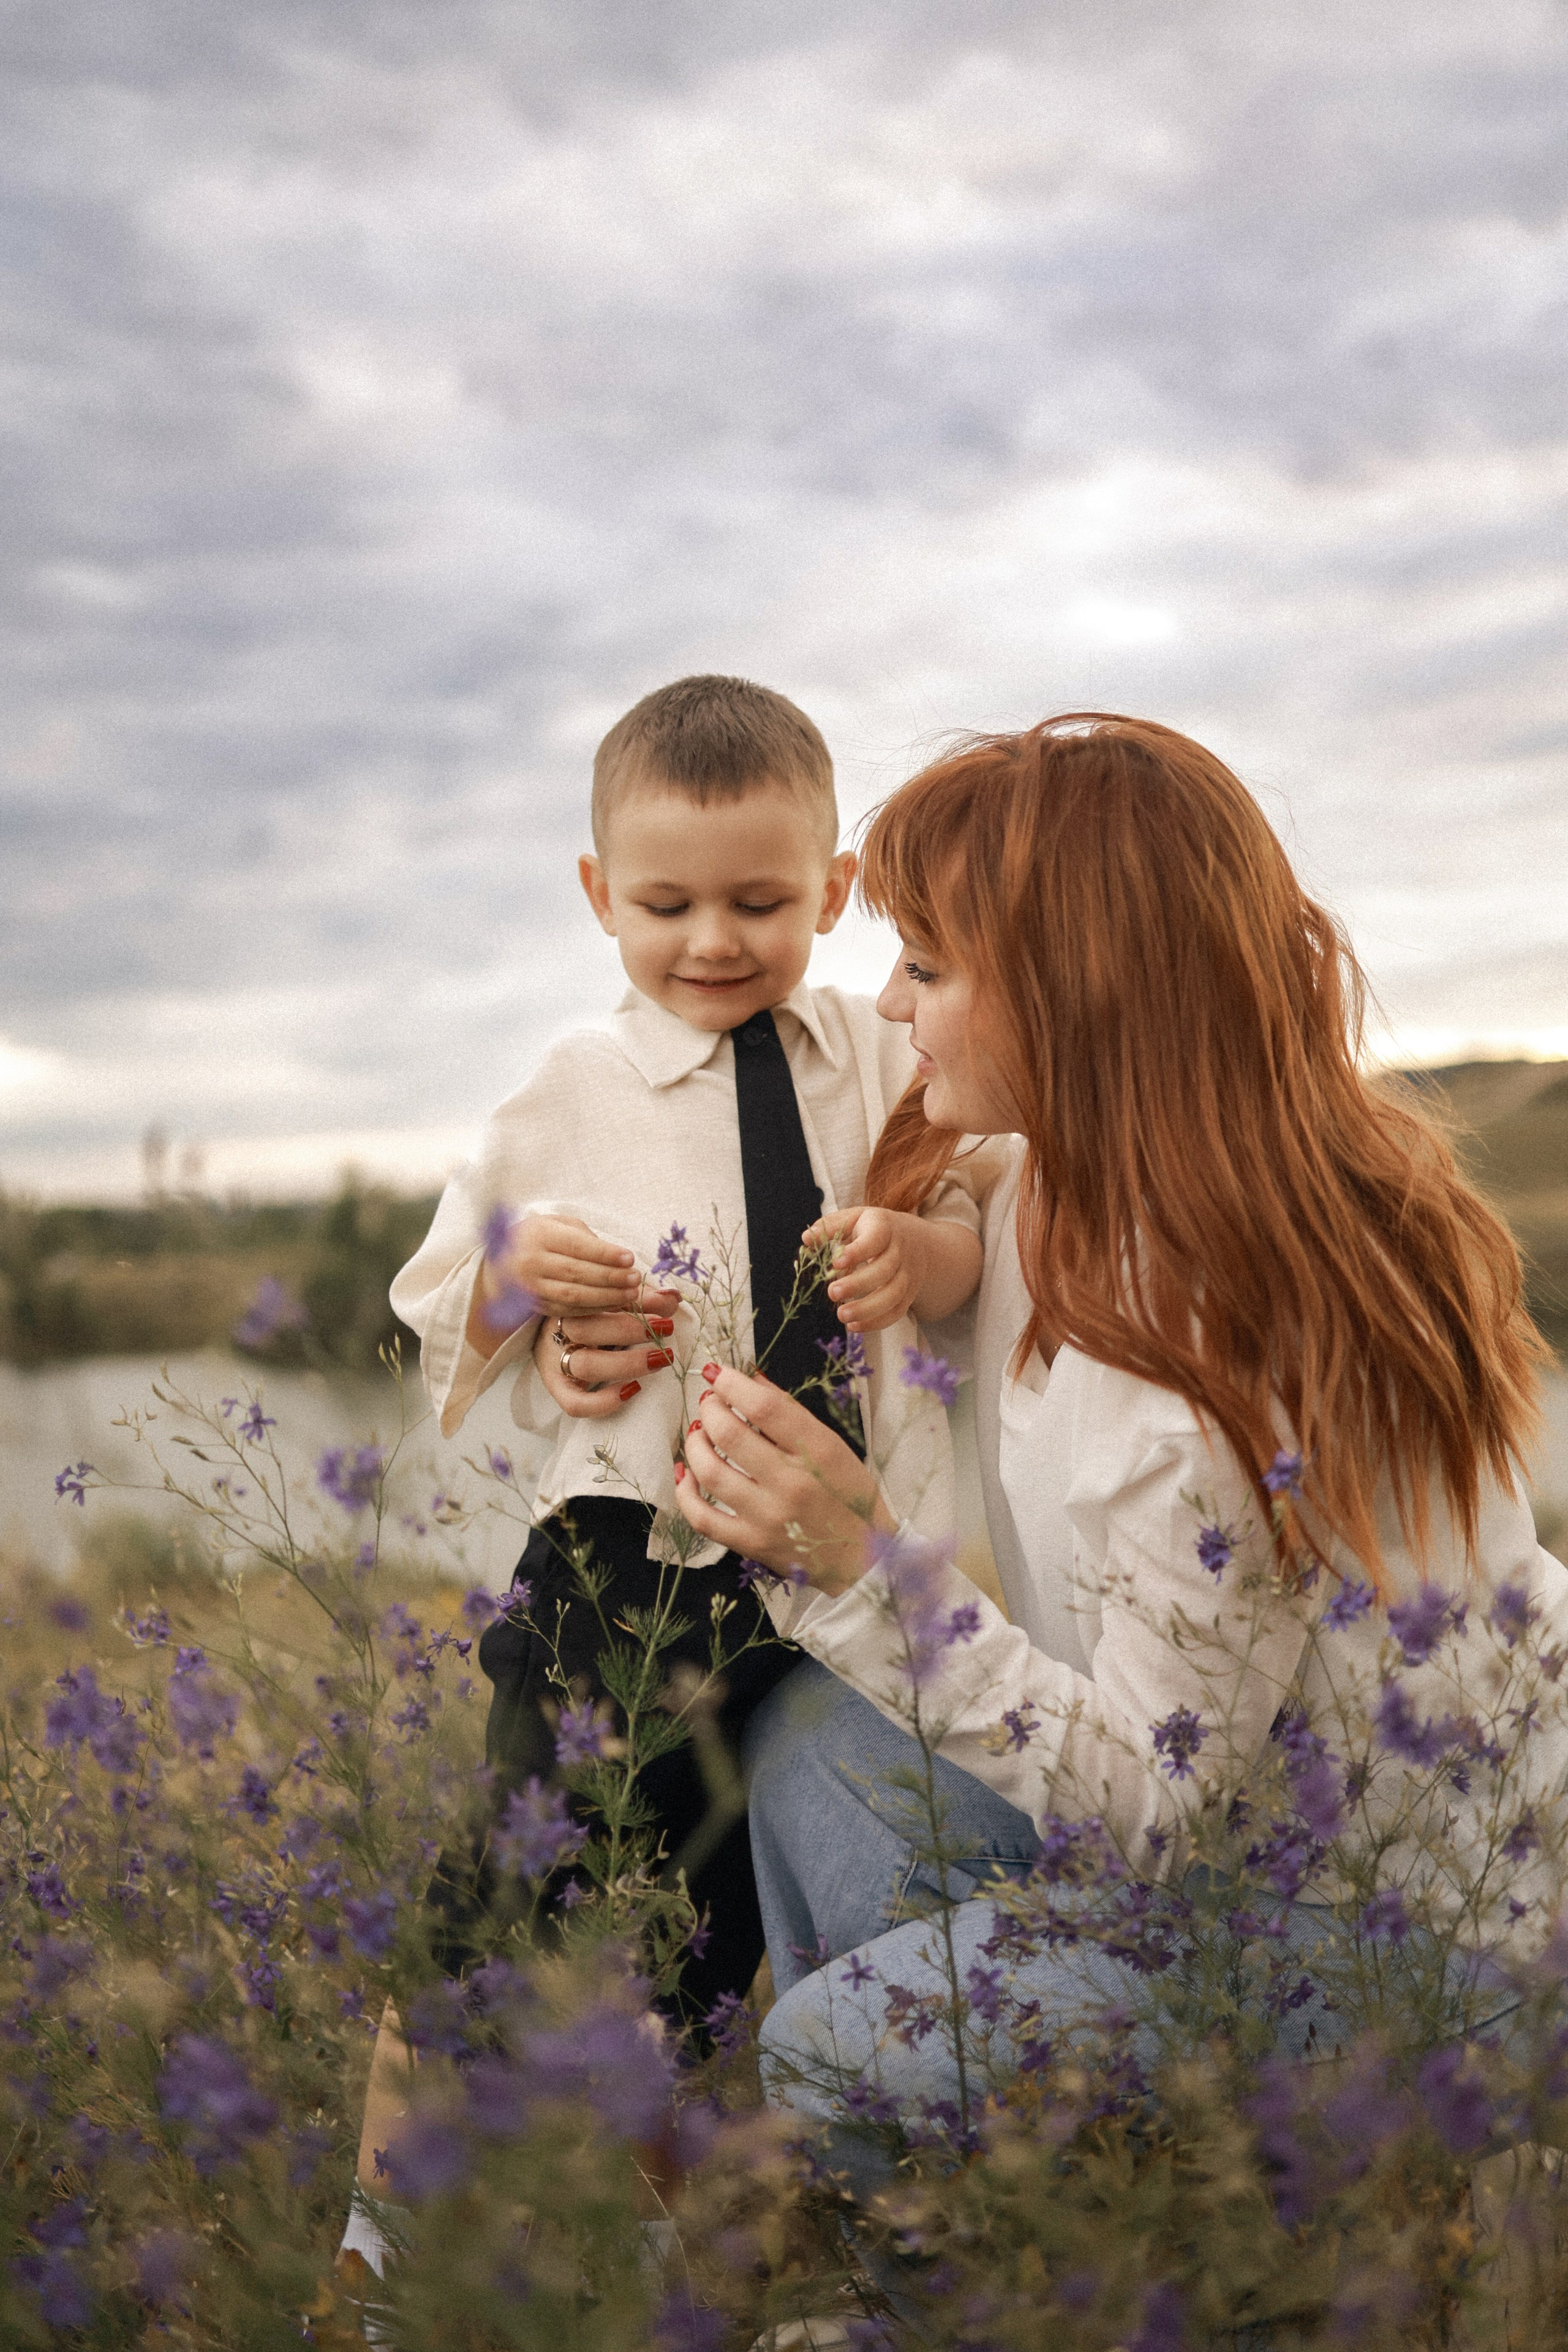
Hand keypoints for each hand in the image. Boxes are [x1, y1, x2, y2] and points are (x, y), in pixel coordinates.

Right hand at [487, 1213, 642, 1317]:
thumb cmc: (539, 1237)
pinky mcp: (536, 1306)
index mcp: (539, 1235)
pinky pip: (569, 1310)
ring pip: (573, 1296)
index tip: (630, 1257)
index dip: (605, 1253)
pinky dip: (594, 1309)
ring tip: (631, 1293)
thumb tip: (620, 1258)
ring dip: (607, 1296)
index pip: (576, 1246)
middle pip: (576, 1273)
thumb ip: (585, 1238)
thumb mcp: (558, 1225)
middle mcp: (531, 1262)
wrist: (499, 1261)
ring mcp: (531, 1288)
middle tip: (635, 1278)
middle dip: (610, 1277)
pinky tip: (615, 1304)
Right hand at [531, 1287, 682, 1420]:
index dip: (629, 1303)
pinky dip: (603, 1401)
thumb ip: (644, 1298)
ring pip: (585, 1366)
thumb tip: (671, 1298)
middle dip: (628, 1330)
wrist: (560, 1336)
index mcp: (571, 1302)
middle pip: (584, 1329)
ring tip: (660, 1359)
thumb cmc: (597, 1313)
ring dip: (626, 1364)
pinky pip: (574, 1403)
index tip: (662, 1310)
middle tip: (665, 1329)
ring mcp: (555, 1362)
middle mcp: (558, 1331)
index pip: (593, 1300)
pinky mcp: (559, 1389)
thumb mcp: (620, 1300)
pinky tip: (633, 1389)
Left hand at [675, 1365, 892, 1595]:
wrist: (864, 1558)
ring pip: (710, 1472)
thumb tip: (750, 1378)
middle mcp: (791, 1483)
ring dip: (695, 1444)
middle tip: (710, 1402)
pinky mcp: (751, 1544)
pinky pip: (703, 1518)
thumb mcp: (833, 1446)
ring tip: (699, 1432)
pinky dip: (685, 1492)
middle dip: (710, 1409)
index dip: (733, 1383)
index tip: (719, 1373)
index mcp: (817, 1452)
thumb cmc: (849, 1496)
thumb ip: (790, 1412)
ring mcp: (768, 1517)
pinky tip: (687, 1473)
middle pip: (730, 1434)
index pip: (765, 1407)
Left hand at [804, 1206, 929, 1332]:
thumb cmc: (875, 1229)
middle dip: (858, 1284)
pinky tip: (854, 1326)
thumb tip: (806, 1238)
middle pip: (884, 1270)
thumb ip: (832, 1226)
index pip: (875, 1239)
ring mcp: (907, 1274)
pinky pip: (897, 1311)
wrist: (917, 1241)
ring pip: (894, 1294)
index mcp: (885, 1228)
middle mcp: (900, 1251)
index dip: (858, 1251)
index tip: (836, 1263)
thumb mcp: (856, 1218)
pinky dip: (877, 1322)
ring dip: (868, 1309)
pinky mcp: (909, 1293)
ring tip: (842, 1316)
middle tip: (832, 1293)